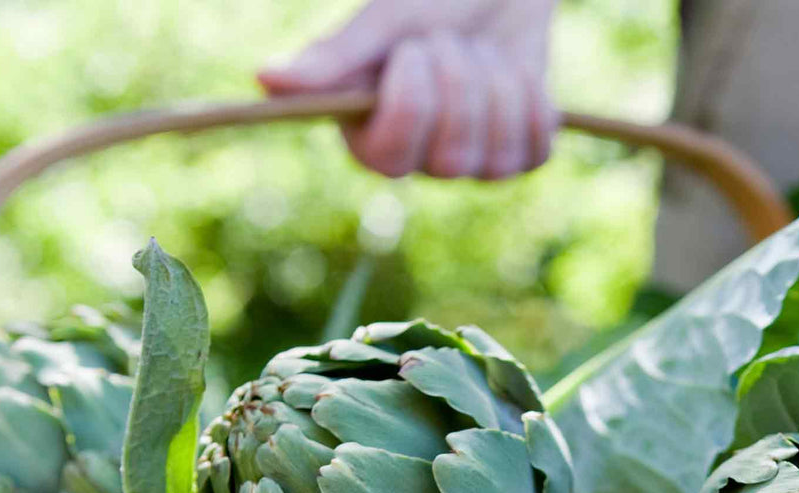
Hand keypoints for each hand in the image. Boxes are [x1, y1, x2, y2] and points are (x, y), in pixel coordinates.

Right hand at [259, 0, 557, 179]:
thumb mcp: (385, 18)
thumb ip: (335, 56)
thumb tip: (265, 79)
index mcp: (371, 135)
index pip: (391, 155)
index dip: (412, 100)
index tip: (415, 47)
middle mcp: (417, 162)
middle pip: (450, 155)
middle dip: (460, 78)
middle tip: (451, 39)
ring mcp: (470, 167)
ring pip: (497, 153)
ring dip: (498, 82)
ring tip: (482, 51)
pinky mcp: (519, 158)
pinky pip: (534, 148)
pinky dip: (532, 97)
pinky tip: (515, 73)